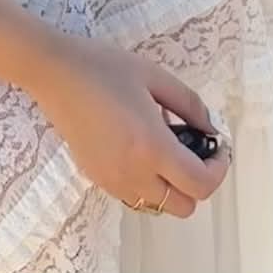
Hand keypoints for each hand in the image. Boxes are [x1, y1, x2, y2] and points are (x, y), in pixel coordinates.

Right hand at [28, 31, 230, 218]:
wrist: (54, 72)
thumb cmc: (102, 66)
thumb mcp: (153, 74)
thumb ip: (189, 103)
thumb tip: (208, 127)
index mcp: (152, 146)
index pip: (200, 184)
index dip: (218, 169)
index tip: (217, 148)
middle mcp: (134, 173)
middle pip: (184, 206)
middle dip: (197, 182)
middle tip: (194, 149)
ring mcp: (113, 180)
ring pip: (158, 205)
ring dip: (171, 186)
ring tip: (164, 149)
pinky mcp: (96, 178)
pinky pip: (134, 195)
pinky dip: (147, 184)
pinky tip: (139, 150)